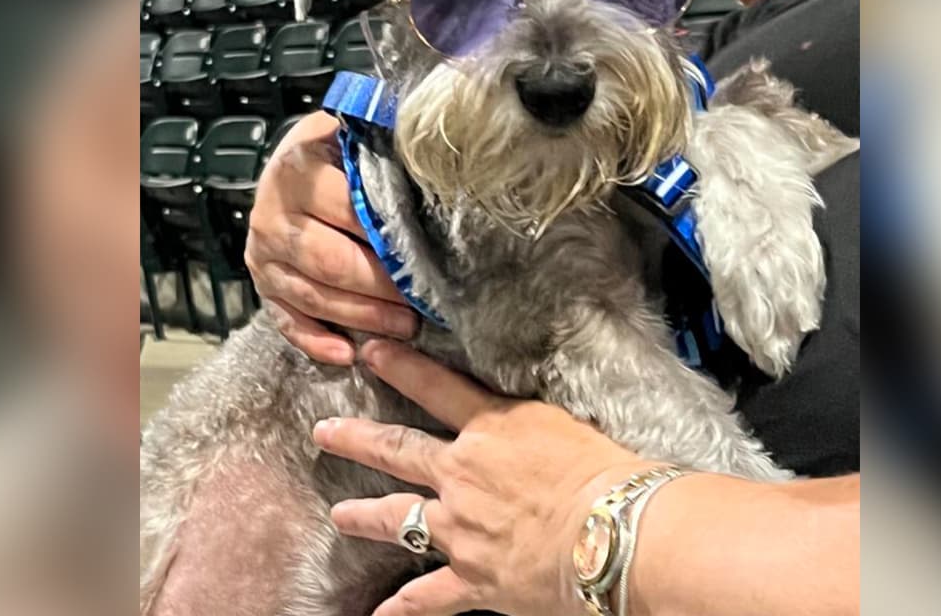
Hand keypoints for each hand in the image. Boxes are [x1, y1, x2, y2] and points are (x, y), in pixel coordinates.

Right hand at [246, 112, 418, 364]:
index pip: (348, 212)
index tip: (429, 260)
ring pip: (313, 295)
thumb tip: (436, 170)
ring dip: (362, 318)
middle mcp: (272, 214)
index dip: (390, 240)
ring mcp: (263, 254)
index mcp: (299, 171)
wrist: (292, 164)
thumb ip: (384, 148)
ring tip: (406, 327)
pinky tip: (347, 354)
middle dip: (381, 289)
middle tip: (422, 304)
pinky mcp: (262, 283)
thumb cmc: (338, 153)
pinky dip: (316, 341)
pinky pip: (286, 320)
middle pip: (330, 262)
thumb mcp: (356, 135)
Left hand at [312, 341, 653, 615]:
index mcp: (493, 429)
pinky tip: (380, 615)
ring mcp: (460, 528)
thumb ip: (536, 426)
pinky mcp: (472, 578)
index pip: (436, 389)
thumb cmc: (610, 477)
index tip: (370, 352)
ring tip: (340, 515)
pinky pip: (427, 597)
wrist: (615, 534)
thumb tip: (532, 424)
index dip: (400, 368)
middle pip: (398, 451)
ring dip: (364, 516)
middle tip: (325, 431)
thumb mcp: (570, 428)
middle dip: (357, 439)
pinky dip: (403, 608)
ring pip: (397, 518)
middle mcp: (463, 474)